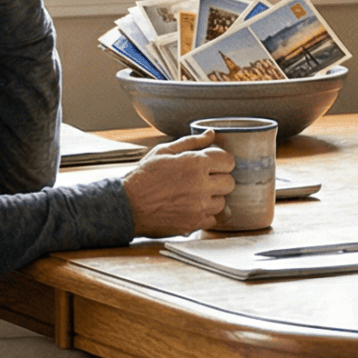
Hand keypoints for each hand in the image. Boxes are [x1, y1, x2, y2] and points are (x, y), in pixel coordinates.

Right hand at [119, 133, 235, 237]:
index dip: (221, 162)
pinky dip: (205, 214)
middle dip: (218, 180)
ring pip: (223, 202)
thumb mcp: (164, 151)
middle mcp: (201, 185)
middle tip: (202, 180)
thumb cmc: (144, 177)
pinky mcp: (195, 224)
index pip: (228, 161)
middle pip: (229, 182)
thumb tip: (211, 134)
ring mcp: (199, 207)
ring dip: (212, 198)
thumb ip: (192, 142)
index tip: (212, 165)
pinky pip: (213, 219)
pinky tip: (191, 208)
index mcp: (196, 163)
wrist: (128, 206)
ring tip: (194, 195)